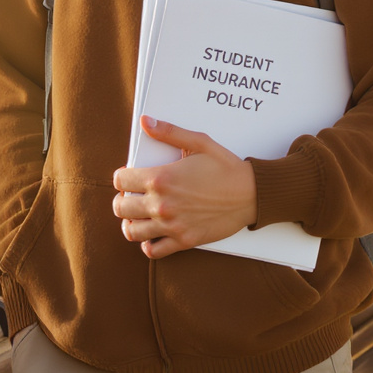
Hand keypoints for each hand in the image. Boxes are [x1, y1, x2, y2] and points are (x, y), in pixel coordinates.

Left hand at [111, 116, 257, 258]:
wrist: (251, 194)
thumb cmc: (225, 166)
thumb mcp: (199, 142)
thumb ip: (169, 132)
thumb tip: (146, 121)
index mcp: (161, 178)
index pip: (121, 180)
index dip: (122, 176)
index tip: (128, 176)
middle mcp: (162, 204)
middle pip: (121, 207)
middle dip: (121, 199)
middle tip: (130, 195)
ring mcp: (172, 225)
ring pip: (132, 231)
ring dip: (130, 222)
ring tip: (138, 214)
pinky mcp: (184, 241)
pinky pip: (153, 250)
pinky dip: (147, 244)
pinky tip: (152, 233)